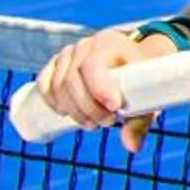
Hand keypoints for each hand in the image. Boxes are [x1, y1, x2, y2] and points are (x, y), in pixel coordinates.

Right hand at [33, 25, 175, 152]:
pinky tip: (64, 113)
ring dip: (72, 110)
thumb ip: (139, 122)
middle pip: (72, 80)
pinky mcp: (56, 65)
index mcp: (109, 43)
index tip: (114, 108)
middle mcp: (85, 45)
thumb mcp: (145, 96)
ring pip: (57, 85)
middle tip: (106, 123)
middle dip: (88, 107)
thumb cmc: (141, 79)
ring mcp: (67, 54)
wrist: (133, 61)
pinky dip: (51, 101)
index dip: (99, 88)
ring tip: (92, 123)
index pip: (94, 65)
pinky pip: (44, 82)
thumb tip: (131, 147)